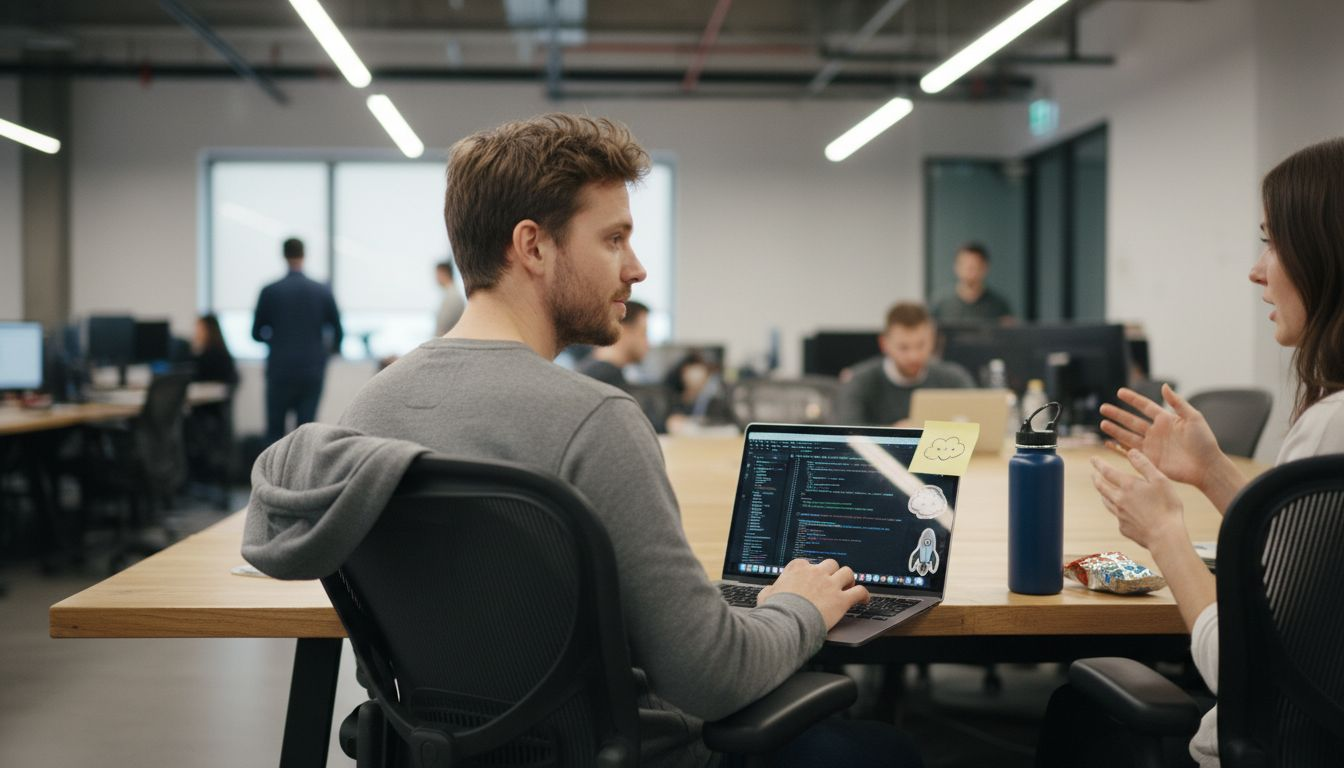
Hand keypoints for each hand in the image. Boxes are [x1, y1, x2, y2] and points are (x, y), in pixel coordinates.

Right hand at [759, 558, 868, 628]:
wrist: (787, 621)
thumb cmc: (775, 610)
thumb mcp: (766, 595)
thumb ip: (770, 590)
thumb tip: (769, 591)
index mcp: (797, 569)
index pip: (807, 563)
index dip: (810, 571)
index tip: (810, 578)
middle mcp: (816, 573)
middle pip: (830, 564)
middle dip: (832, 572)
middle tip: (833, 582)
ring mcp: (830, 585)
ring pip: (847, 572)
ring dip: (849, 579)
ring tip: (849, 586)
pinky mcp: (841, 600)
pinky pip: (859, 591)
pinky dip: (863, 594)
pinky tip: (864, 599)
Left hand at [1090, 450, 1187, 551]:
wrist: (1165, 536)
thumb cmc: (1167, 506)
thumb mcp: (1160, 480)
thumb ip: (1144, 465)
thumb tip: (1131, 452)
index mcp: (1128, 486)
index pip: (1107, 471)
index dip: (1099, 464)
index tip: (1092, 459)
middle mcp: (1119, 499)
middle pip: (1101, 487)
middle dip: (1096, 478)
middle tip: (1093, 474)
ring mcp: (1119, 515)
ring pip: (1106, 501)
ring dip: (1102, 493)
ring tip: (1102, 490)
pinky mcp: (1123, 527)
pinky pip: (1116, 516)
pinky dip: (1116, 510)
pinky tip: (1120, 511)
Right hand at [1098, 384, 1224, 488]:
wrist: (1206, 466)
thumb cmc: (1204, 442)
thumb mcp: (1194, 418)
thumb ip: (1178, 402)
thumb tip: (1164, 386)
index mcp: (1166, 420)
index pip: (1145, 406)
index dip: (1132, 399)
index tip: (1120, 392)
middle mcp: (1156, 432)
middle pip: (1132, 421)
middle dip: (1117, 415)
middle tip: (1103, 408)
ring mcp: (1152, 446)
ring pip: (1128, 436)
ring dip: (1115, 430)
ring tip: (1102, 424)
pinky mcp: (1150, 460)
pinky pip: (1130, 453)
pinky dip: (1118, 449)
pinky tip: (1108, 443)